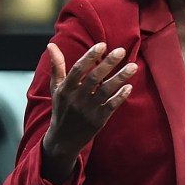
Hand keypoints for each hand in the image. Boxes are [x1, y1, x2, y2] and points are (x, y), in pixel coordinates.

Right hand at [40, 42, 137, 183]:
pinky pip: (111, 106)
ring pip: (106, 91)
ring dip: (120, 78)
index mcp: (65, 89)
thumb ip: (57, 67)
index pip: (78, 69)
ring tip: (134, 66)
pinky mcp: (98, 120)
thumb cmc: (62, 108)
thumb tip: (51, 44)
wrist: (64, 139)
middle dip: (108, 63)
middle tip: (122, 51)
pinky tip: (129, 86)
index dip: (90, 56)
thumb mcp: (56, 88)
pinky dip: (120, 96)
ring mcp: (88, 110)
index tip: (103, 45)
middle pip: (94, 78)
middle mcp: (76, 98)